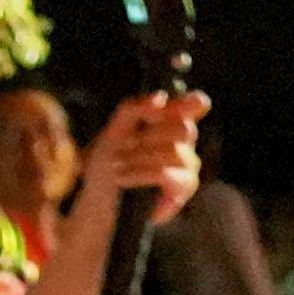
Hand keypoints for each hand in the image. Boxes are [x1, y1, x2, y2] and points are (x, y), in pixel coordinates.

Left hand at [82, 86, 205, 230]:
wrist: (99, 197)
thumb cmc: (107, 162)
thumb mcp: (114, 130)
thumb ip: (134, 109)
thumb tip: (161, 97)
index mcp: (169, 122)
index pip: (194, 106)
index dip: (193, 102)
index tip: (186, 102)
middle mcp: (184, 142)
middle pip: (184, 129)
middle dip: (147, 136)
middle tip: (122, 146)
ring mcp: (188, 165)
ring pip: (175, 152)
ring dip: (138, 158)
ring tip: (116, 165)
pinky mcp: (183, 188)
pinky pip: (167, 173)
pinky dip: (141, 173)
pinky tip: (123, 178)